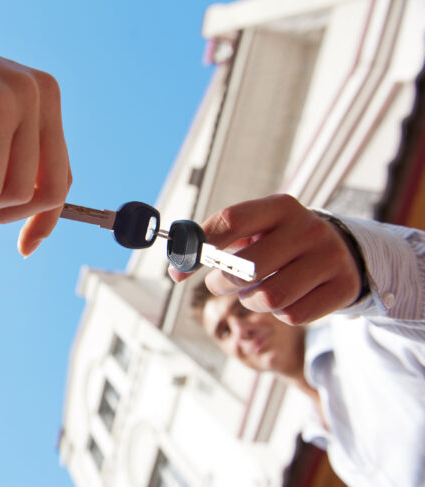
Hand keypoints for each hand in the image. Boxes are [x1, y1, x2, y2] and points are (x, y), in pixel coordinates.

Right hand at [0, 30, 71, 255]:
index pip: (62, 177)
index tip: (25, 248)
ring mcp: (22, 100)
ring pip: (14, 194)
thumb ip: (11, 166)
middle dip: (2, 214)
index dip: (45, 219)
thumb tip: (35, 228)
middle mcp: (43, 97)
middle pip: (47, 192)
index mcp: (47, 101)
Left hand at [170, 194, 362, 324]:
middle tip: (219, 284)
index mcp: (280, 206)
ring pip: (267, 298)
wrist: (344, 252)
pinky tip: (286, 298)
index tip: (177, 272)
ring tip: (255, 291)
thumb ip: (217, 241)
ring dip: (250, 301)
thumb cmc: (281, 242)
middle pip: (245, 268)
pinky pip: (292, 315)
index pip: (230, 221)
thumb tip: (177, 268)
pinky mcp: (343, 288)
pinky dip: (279, 314)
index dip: (197, 248)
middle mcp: (307, 229)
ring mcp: (329, 258)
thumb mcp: (257, 229)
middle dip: (221, 283)